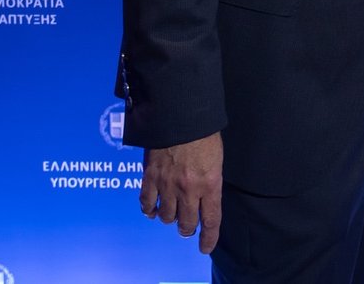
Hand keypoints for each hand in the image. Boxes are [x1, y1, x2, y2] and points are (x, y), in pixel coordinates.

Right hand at [140, 132, 222, 253]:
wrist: (180, 115)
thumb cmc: (204, 133)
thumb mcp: (217, 158)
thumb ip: (211, 180)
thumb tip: (205, 195)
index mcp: (210, 184)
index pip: (211, 220)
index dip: (209, 237)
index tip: (205, 247)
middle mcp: (189, 189)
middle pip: (187, 224)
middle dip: (188, 230)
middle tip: (188, 227)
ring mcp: (168, 185)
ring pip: (166, 217)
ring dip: (169, 219)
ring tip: (171, 214)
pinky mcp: (150, 178)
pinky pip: (146, 203)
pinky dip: (148, 210)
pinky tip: (151, 210)